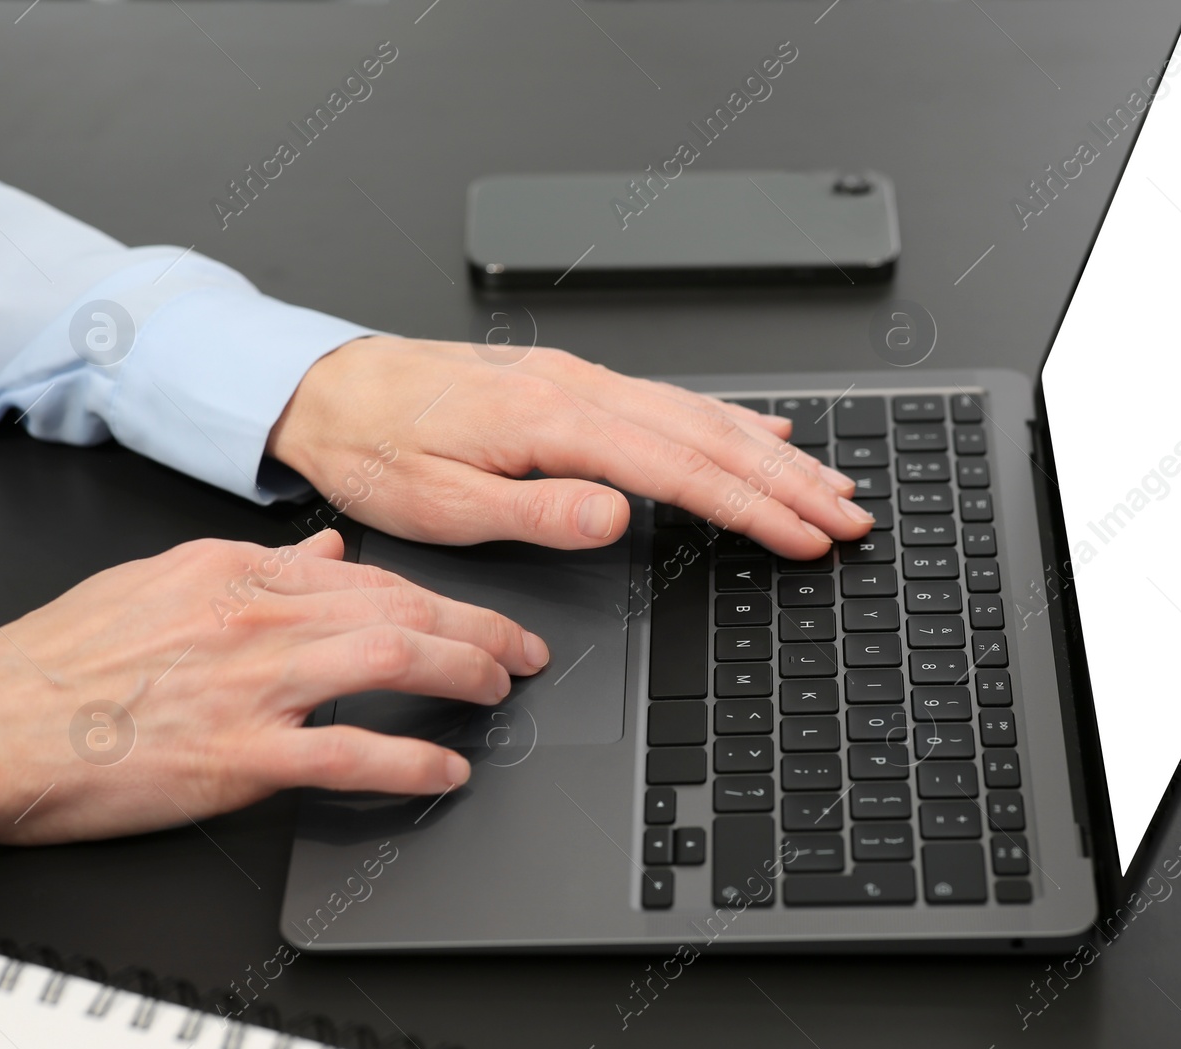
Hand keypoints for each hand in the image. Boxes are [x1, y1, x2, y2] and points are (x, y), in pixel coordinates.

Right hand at [0, 529, 545, 845]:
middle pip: (400, 609)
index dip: (443, 594)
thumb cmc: (63, 659)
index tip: (480, 613)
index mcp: (239, 574)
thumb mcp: (165, 577)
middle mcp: (255, 620)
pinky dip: (410, 759)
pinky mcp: (237, 755)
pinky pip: (347, 752)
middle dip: (479, 628)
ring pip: (390, 659)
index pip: (374, 576)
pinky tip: (448, 769)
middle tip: (522, 652)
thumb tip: (332, 552)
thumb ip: (260, 564)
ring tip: (501, 691)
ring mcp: (251, 686)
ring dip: (464, 672)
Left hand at [265, 336, 874, 557]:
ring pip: (699, 416)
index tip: (806, 535)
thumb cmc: (377, 449)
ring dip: (771, 455)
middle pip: (709, 439)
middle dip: (789, 483)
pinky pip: (669, 400)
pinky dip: (726, 421)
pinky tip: (757, 434)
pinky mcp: (573, 384)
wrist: (330, 389)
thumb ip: (535, 511)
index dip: (753, 508)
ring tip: (828, 482)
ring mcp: (581, 381)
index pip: (679, 471)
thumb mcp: (438, 501)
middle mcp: (579, 390)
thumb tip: (617, 515)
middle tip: (850, 515)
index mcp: (553, 421)